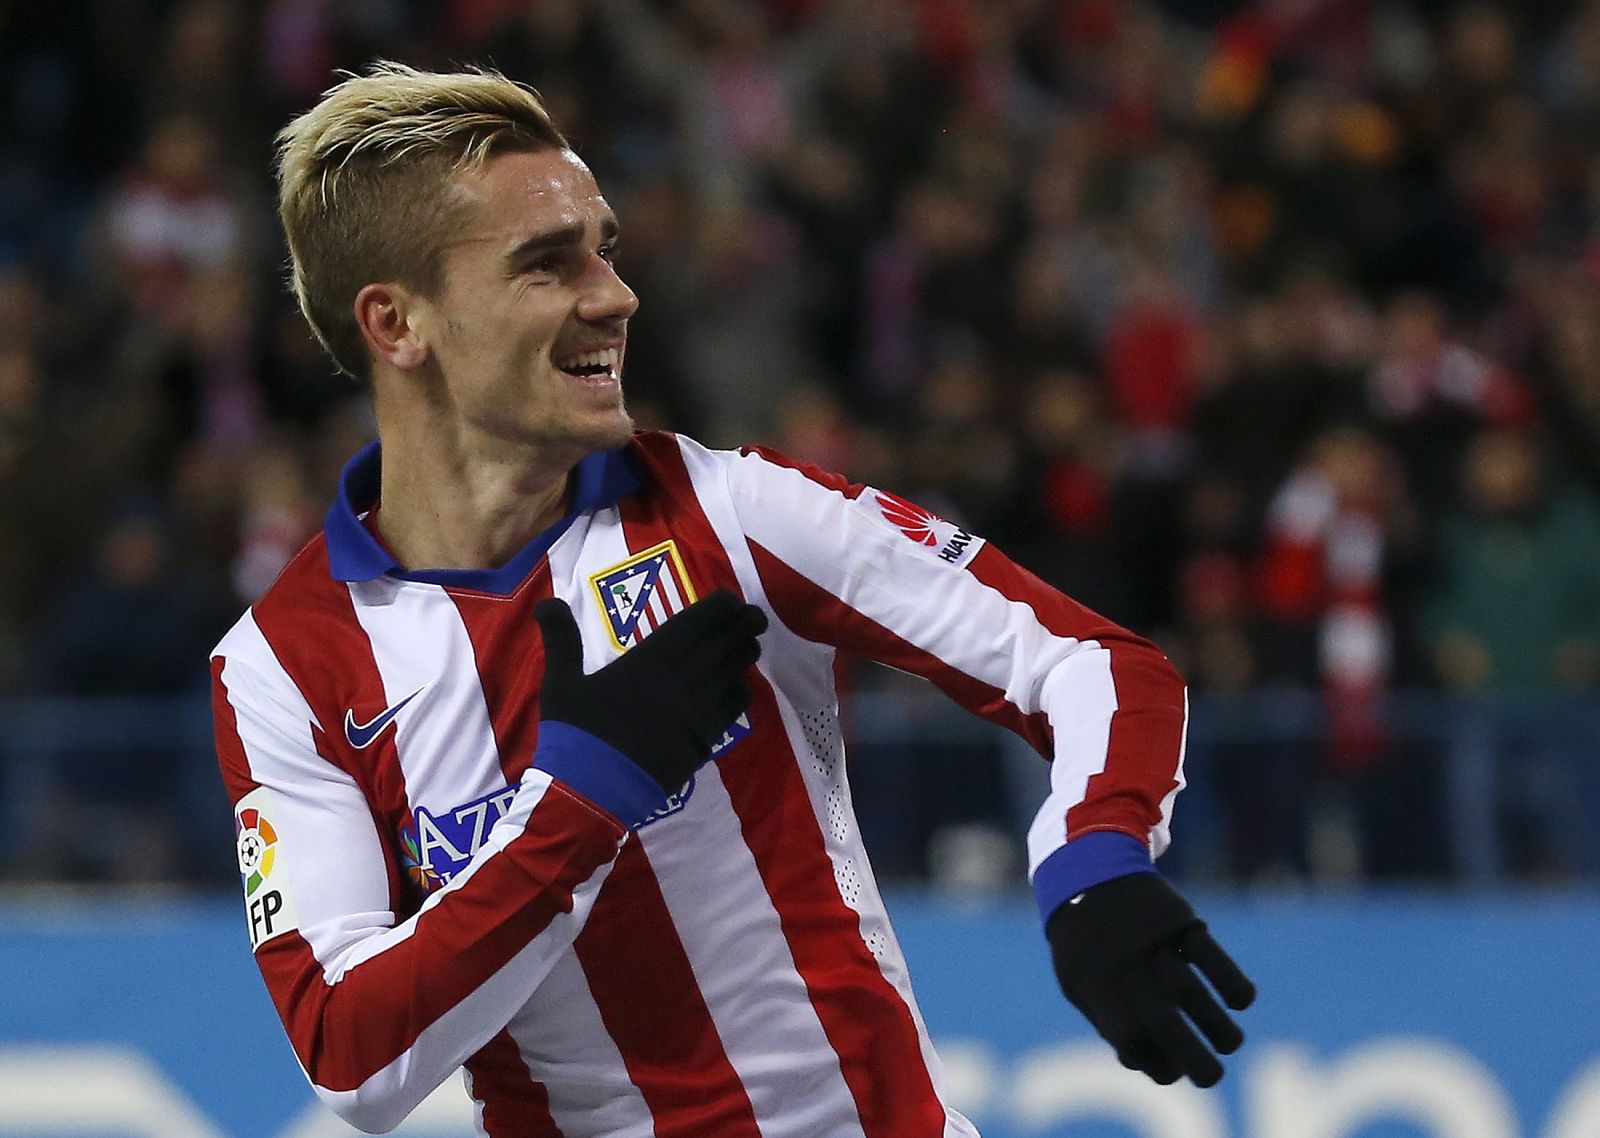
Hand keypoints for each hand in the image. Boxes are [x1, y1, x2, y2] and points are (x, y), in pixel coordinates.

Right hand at [535, 589, 766, 793]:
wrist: (591, 791)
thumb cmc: (575, 734)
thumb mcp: (560, 683)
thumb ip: (561, 640)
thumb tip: (548, 603)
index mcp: (648, 662)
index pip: (695, 623)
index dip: (719, 607)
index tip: (730, 599)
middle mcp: (681, 681)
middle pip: (724, 644)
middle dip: (743, 625)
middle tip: (754, 616)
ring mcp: (696, 713)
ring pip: (733, 674)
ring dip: (745, 655)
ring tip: (750, 645)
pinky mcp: (703, 741)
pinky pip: (732, 710)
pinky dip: (740, 693)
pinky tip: (738, 687)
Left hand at [1046, 871, 1254, 1086]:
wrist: (1087, 869)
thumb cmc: (1083, 940)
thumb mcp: (1076, 980)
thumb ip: (1105, 1021)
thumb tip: (1140, 1065)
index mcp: (1093, 982)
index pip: (1128, 1035)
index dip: (1154, 1062)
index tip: (1173, 1073)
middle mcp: (1122, 961)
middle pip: (1162, 1020)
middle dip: (1193, 1058)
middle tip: (1213, 1079)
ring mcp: (1152, 937)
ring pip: (1190, 989)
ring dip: (1216, 1024)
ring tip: (1230, 1045)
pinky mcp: (1178, 916)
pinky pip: (1208, 952)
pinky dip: (1230, 979)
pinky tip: (1242, 1002)